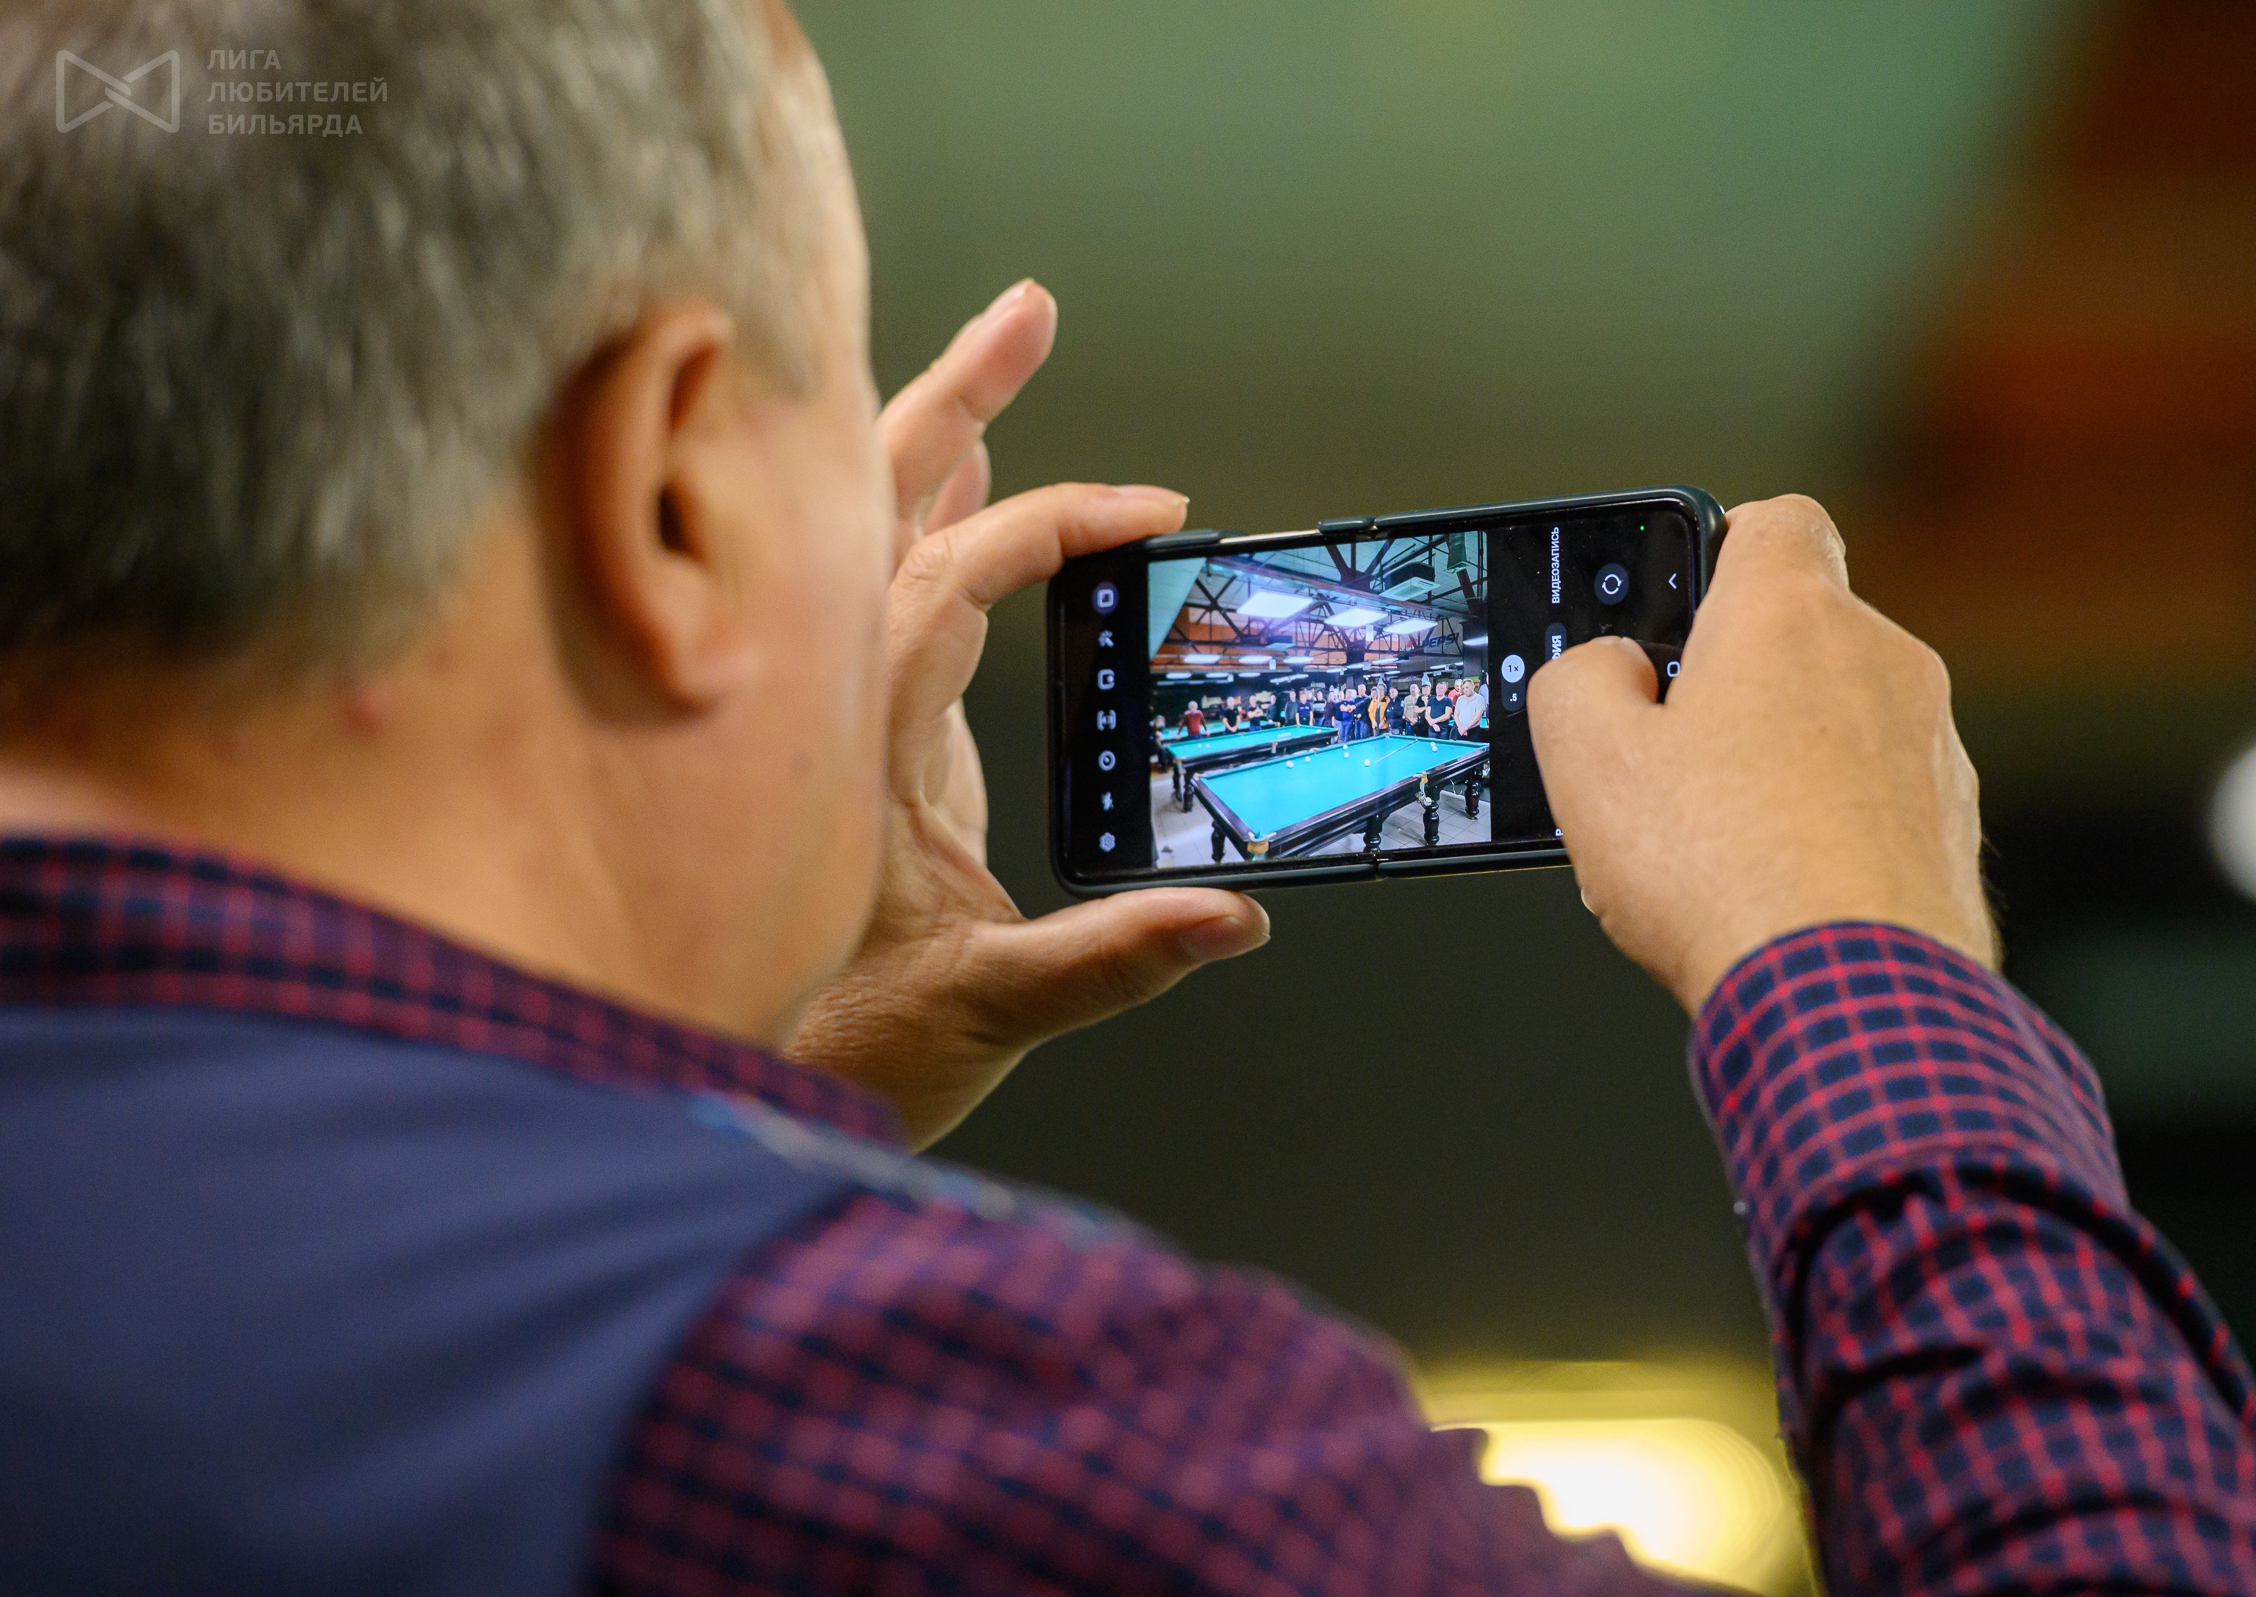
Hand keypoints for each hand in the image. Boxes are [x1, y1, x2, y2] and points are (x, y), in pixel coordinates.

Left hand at [785, 281, 1269, 1146]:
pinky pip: (884, 592)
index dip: (1052, 529)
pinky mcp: (861, 733)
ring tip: (994, 358)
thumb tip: (1226, 917)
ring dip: (933, 444)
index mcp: (854, 736)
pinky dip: (925, 524)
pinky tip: (959, 489)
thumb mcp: (983, 1008)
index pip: (949, 582)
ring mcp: (839, 708)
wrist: (735, 1081)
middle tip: (1027, 314)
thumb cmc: (833, 1046)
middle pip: (879, 509)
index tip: (1150, 516)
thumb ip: (1107, 960)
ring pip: (870, 537)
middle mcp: (831, 699)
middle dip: (957, 399)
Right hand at [1527, 495, 1992, 1013]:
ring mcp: (1930, 747)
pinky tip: (1774, 889)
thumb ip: (1578, 680)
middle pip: (1798, 634)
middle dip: (1734, 681)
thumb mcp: (1585, 760)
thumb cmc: (1729, 876)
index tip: (1676, 603)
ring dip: (1782, 760)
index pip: (1773, 520)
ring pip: (1839, 722)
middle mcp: (1880, 663)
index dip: (1716, 547)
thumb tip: (1607, 672)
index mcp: (1789, 616)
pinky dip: (1828, 825)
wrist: (1850, 999)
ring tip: (1715, 843)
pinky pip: (1874, 799)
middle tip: (1666, 753)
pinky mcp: (1951, 827)